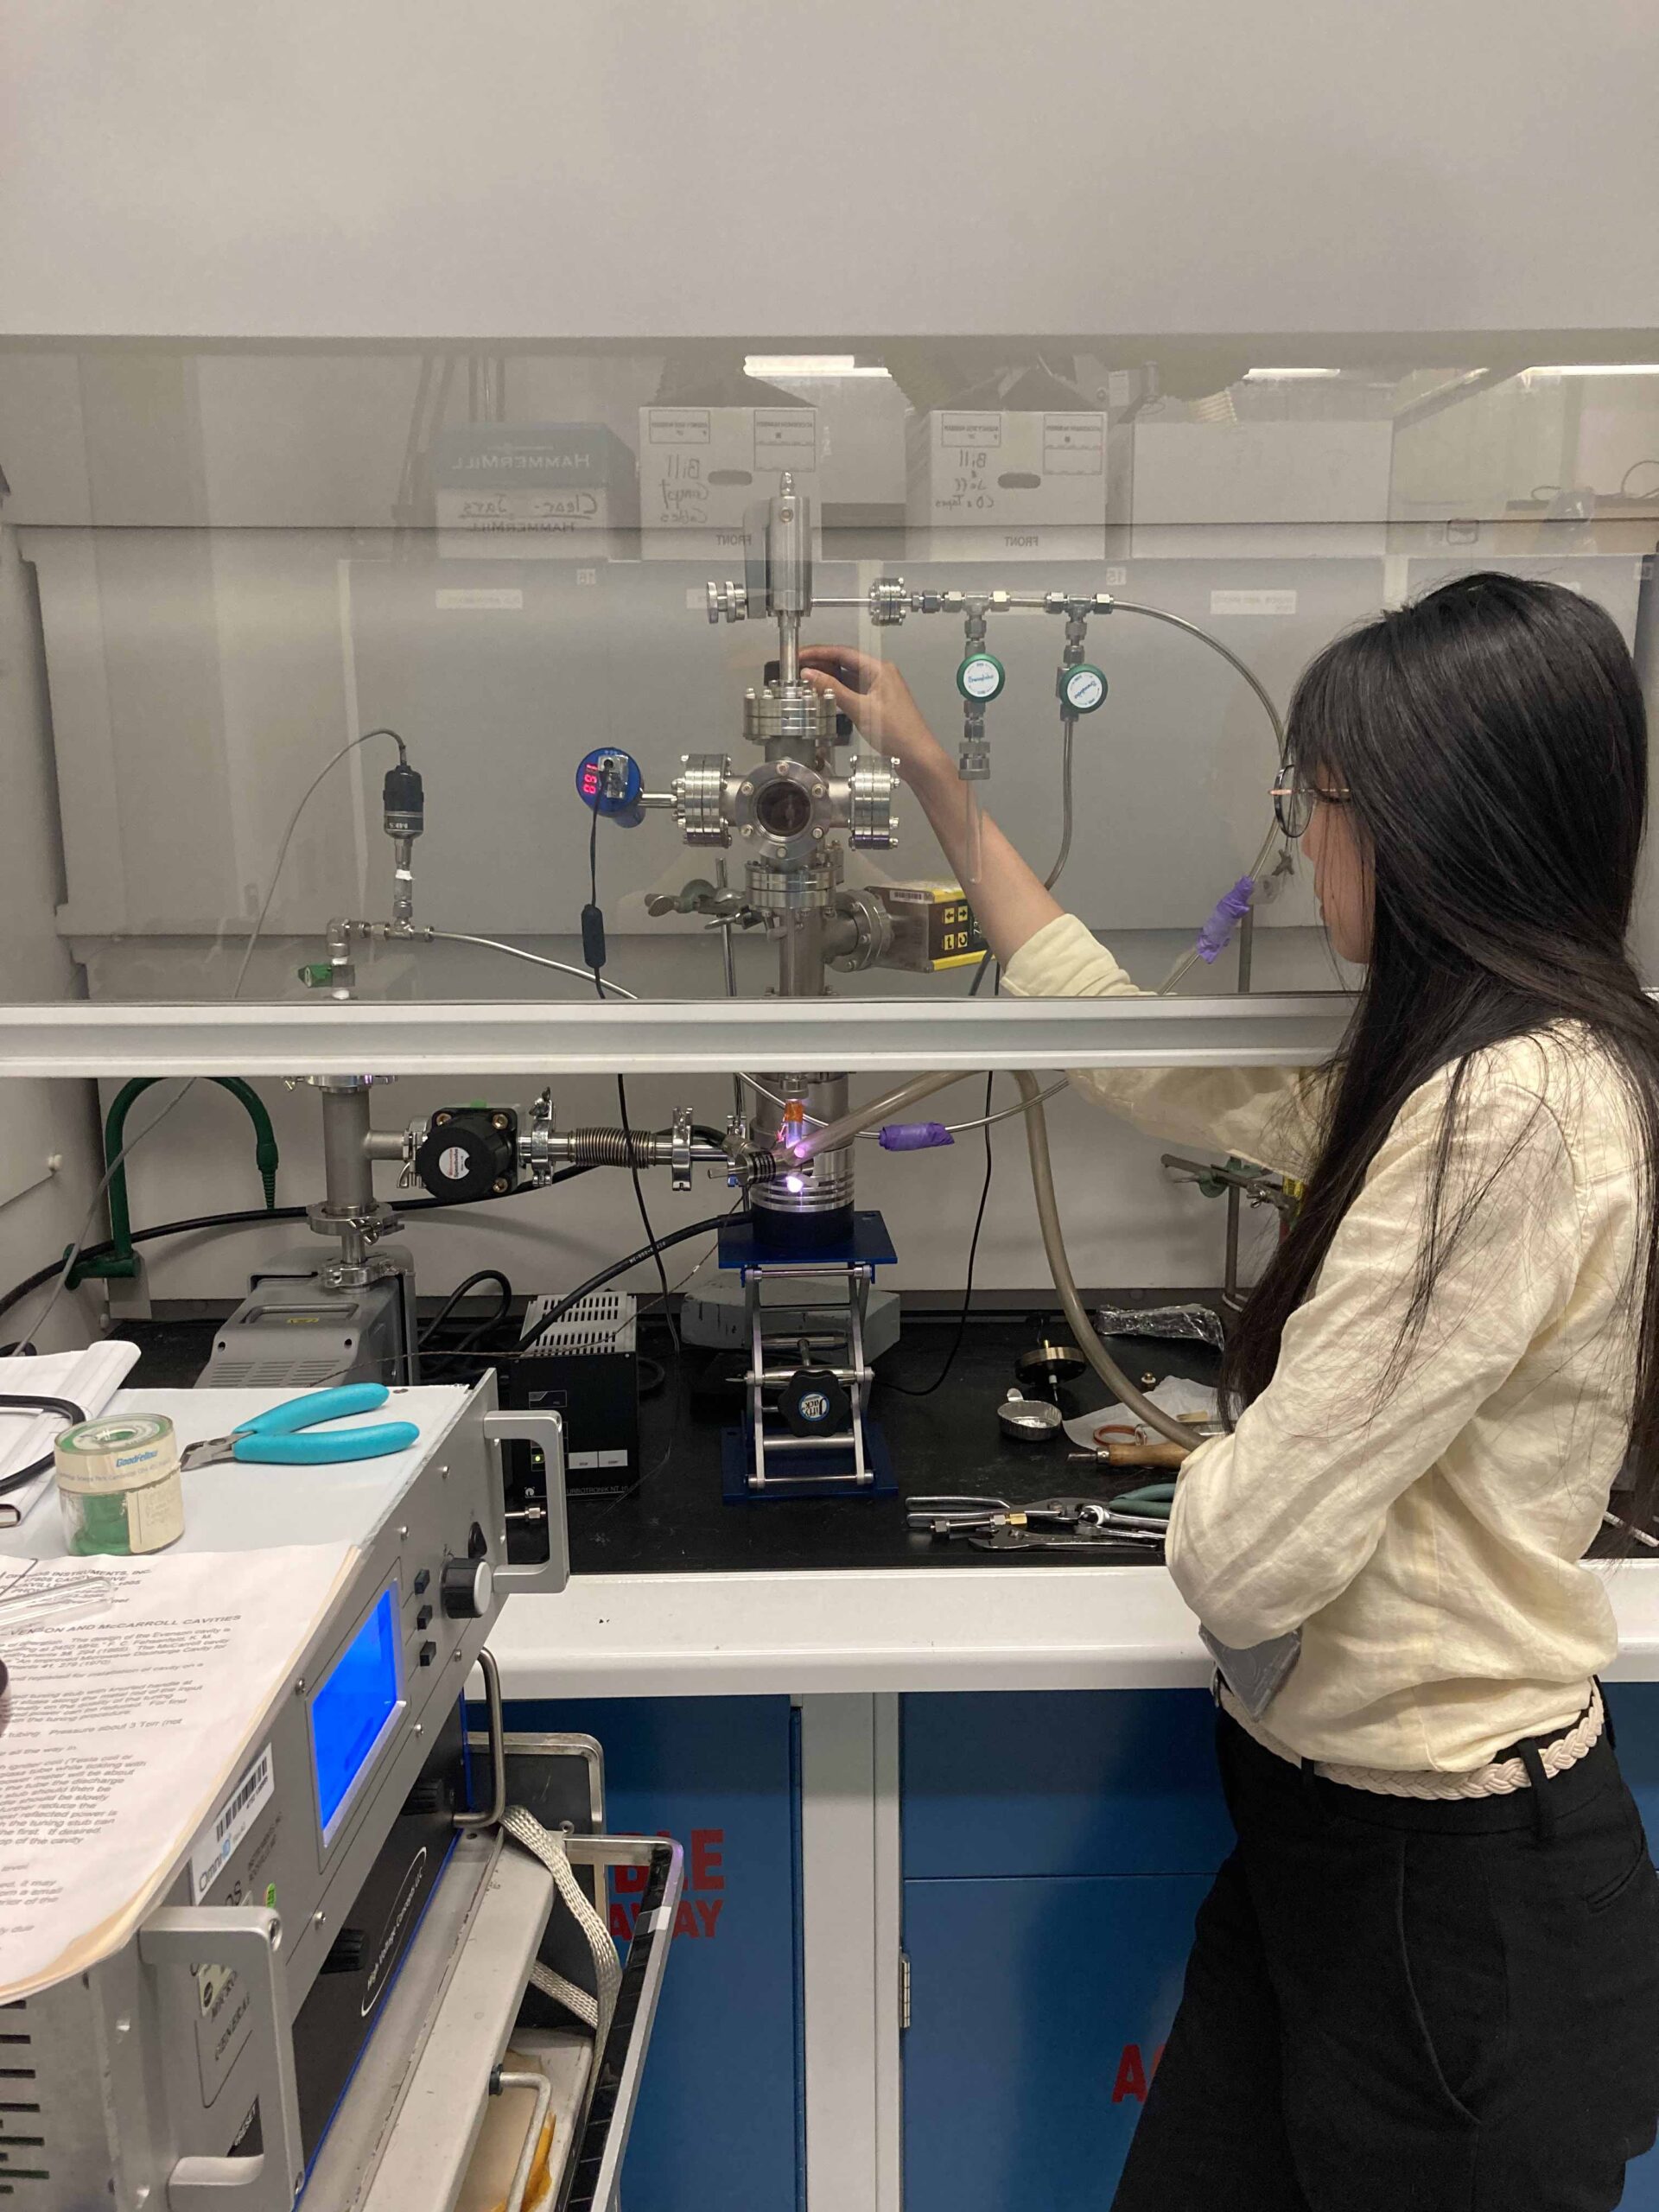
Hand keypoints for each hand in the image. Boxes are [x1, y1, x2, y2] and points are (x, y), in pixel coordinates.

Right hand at [799, 646, 945, 779]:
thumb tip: (810, 674)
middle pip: (844, 662)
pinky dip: (836, 691)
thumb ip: (833, 690)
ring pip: (847, 677)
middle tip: (797, 668)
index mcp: (879, 669)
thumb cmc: (898, 732)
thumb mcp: (860, 708)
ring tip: (805, 681)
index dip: (818, 652)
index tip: (800, 655)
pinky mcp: (875, 702)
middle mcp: (879, 674)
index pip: (843, 652)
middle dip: (820, 664)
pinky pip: (852, 690)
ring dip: (827, 678)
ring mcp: (877, 688)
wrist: (916, 756)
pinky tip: (823, 695)